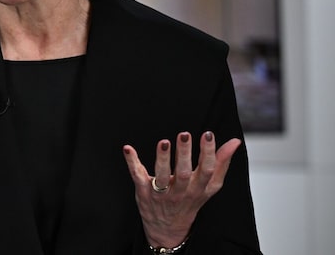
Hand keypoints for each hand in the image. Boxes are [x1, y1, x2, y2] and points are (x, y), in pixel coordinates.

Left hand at [122, 131, 240, 247]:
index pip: (207, 170)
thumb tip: (235, 141)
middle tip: (184, 134)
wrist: (168, 229)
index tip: (208, 134)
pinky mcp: (144, 192)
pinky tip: (128, 148)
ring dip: (162, 159)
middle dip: (184, 154)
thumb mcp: (209, 186)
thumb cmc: (190, 201)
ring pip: (162, 177)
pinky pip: (137, 177)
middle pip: (184, 173)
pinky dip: (132, 162)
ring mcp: (161, 194)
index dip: (209, 153)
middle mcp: (181, 192)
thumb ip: (221, 163)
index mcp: (199, 189)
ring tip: (164, 142)